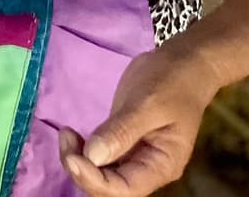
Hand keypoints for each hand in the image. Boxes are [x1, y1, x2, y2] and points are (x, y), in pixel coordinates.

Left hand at [58, 39, 220, 196]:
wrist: (182, 65)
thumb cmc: (171, 82)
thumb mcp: (147, 103)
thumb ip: (122, 131)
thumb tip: (93, 157)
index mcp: (162, 165)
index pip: (125, 189)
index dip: (94, 180)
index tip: (73, 156)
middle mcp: (148, 169)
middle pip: (110, 188)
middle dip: (82, 170)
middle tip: (65, 136)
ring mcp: (135, 158)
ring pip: (101, 176)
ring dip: (78, 161)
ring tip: (67, 134)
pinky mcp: (123, 145)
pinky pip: (100, 160)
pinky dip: (83, 152)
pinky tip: (73, 135)